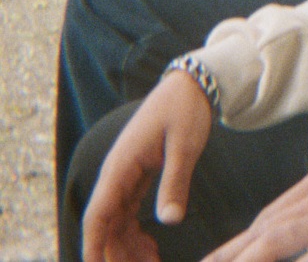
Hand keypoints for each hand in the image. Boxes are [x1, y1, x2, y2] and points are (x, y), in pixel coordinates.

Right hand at [82, 70, 213, 261]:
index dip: (94, 244)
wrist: (191, 84)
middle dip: (115, 253)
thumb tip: (169, 220)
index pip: (98, 213)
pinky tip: (151, 247)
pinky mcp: (139, 174)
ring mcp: (127, 174)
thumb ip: (175, 182)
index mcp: (121, 165)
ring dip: (127, 246)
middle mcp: (118, 173)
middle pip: (106, 223)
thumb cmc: (185, 110)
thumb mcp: (184, 146)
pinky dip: (137, 232)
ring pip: (117, 220)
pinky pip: (129, 211)